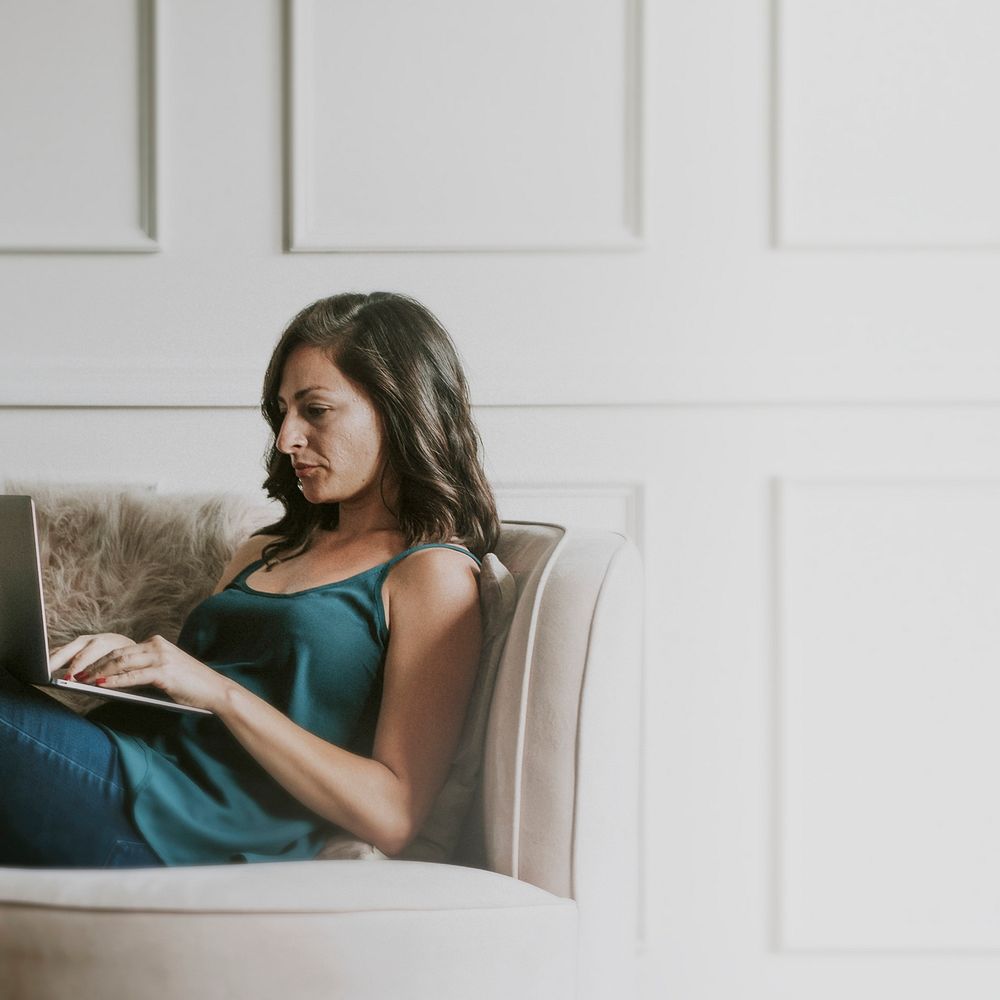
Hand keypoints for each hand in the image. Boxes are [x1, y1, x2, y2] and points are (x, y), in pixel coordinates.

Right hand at [49, 633, 133, 678]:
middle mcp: (91, 640)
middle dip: (57, 662)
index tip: (69, 678)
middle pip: (70, 651)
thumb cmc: (127, 662)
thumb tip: (98, 683)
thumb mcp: (124, 668)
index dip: (77, 668)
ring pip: (62, 650)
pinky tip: (43, 668)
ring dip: (51, 661)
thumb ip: (111, 674)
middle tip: (46, 674)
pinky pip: (59, 652)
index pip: (87, 657)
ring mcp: (81, 642)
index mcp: (105, 644)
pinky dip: (51, 660)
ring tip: (39, 672)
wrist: (129, 647)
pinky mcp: (74, 647)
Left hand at [73, 634, 231, 712]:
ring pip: (122, 662)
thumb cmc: (190, 684)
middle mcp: (158, 646)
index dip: (100, 658)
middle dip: (94, 664)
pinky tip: (102, 685)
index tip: (84, 667)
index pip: (122, 649)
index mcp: (157, 643)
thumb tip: (114, 677)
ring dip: (100, 672)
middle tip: (76, 675)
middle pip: (118, 653)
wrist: (215, 690)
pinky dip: (115, 681)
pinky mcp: (164, 673)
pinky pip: (133, 676)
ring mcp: (161, 658)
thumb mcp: (165, 670)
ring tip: (83, 681)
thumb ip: (145, 667)